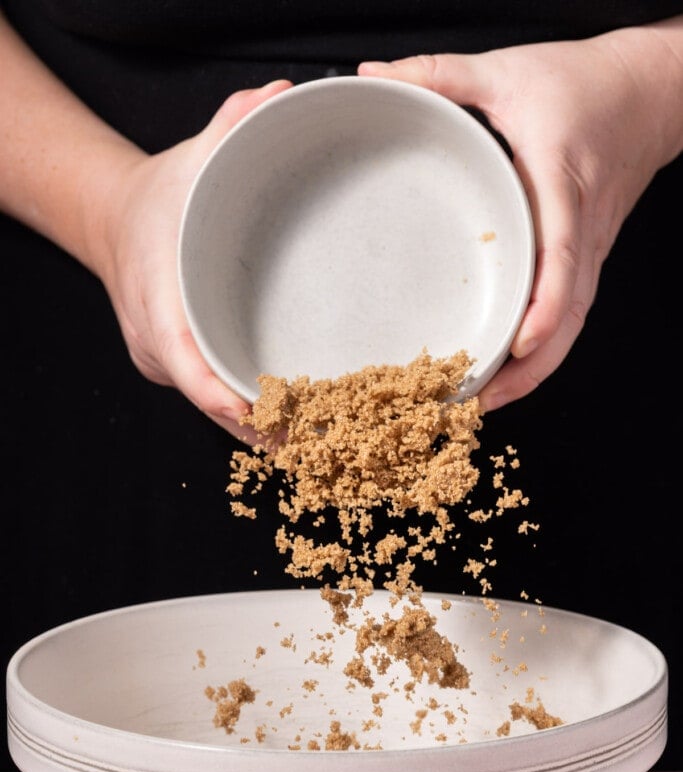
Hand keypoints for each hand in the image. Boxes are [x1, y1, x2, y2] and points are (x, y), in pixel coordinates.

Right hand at [93, 80, 291, 436]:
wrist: (113, 223)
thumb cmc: (156, 200)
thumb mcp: (188, 161)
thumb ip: (228, 128)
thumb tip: (280, 96)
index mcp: (157, 300)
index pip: (184, 363)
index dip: (221, 397)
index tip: (262, 417)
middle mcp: (158, 343)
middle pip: (208, 402)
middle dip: (259, 428)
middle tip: (316, 443)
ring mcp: (166, 362)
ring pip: (213, 411)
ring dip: (259, 432)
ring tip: (316, 447)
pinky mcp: (179, 368)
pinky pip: (214, 401)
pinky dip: (249, 418)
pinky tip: (291, 430)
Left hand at [359, 20, 681, 410]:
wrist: (651, 91)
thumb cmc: (584, 83)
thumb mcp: (508, 71)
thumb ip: (439, 75)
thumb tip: (374, 78)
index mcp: (561, 184)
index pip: (562, 256)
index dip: (544, 306)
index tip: (519, 346)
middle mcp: (581, 230)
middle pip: (568, 317)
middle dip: (529, 370)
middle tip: (478, 402)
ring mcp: (589, 250)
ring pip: (570, 326)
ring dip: (532, 371)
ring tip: (484, 402)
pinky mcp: (586, 257)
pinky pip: (569, 314)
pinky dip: (541, 350)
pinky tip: (507, 369)